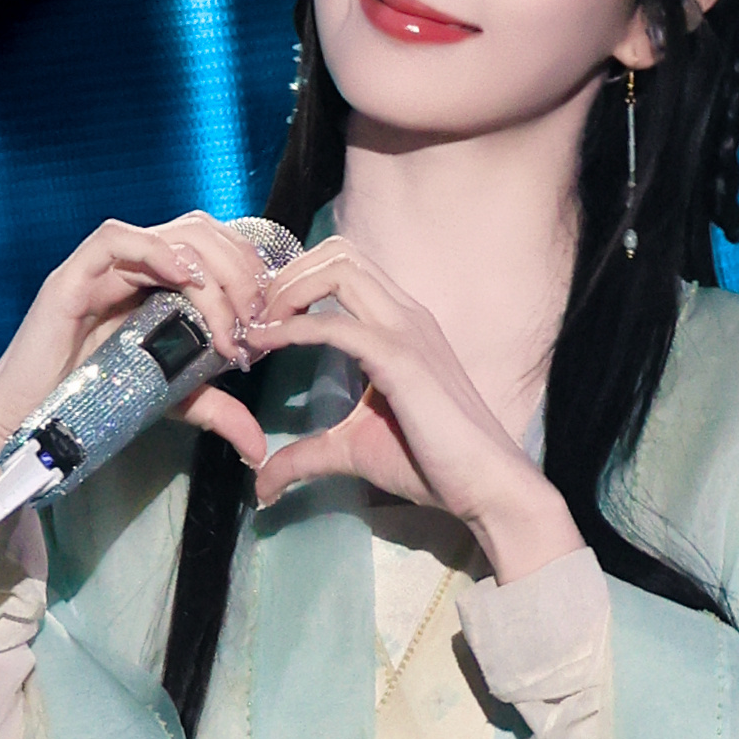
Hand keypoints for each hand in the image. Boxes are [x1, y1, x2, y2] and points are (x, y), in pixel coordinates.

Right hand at [0, 213, 272, 494]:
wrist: (34, 426)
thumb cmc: (97, 404)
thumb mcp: (173, 402)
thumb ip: (218, 412)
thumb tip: (259, 449)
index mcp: (160, 283)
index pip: (215, 248)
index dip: (250, 271)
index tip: (270, 318)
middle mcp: (134, 268)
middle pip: (200, 234)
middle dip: (241, 270)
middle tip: (257, 319)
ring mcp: (102, 269)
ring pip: (170, 235)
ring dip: (212, 269)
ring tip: (231, 314)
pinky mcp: (72, 278)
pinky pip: (115, 241)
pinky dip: (156, 251)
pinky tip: (185, 280)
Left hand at [249, 237, 582, 584]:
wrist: (485, 485)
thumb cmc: (432, 464)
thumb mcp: (351, 451)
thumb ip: (304, 456)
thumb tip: (260, 485)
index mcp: (399, 325)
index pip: (344, 268)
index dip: (295, 282)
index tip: (260, 320)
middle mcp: (405, 314)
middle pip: (338, 253)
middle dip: (286, 275)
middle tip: (253, 317)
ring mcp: (406, 330)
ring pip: (339, 268)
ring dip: (288, 289)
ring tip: (258, 326)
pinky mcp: (400, 359)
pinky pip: (336, 323)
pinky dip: (293, 327)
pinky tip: (266, 345)